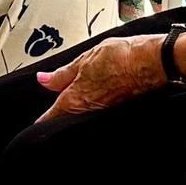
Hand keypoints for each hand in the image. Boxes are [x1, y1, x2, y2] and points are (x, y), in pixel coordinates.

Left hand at [34, 35, 168, 122]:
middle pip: (67, 119)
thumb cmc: (122, 57)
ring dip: (75, 111)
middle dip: (58, 117)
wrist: (151, 63)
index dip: (42, 122)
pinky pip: (97, 112)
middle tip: (50, 112)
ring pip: (82, 116)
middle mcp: (89, 110)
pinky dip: (92, 107)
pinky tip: (95, 97)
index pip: (52, 116)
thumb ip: (62, 73)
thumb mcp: (85, 59)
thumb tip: (43, 80)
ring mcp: (103, 112)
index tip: (34, 127)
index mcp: (76, 98)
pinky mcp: (116, 109)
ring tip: (72, 100)